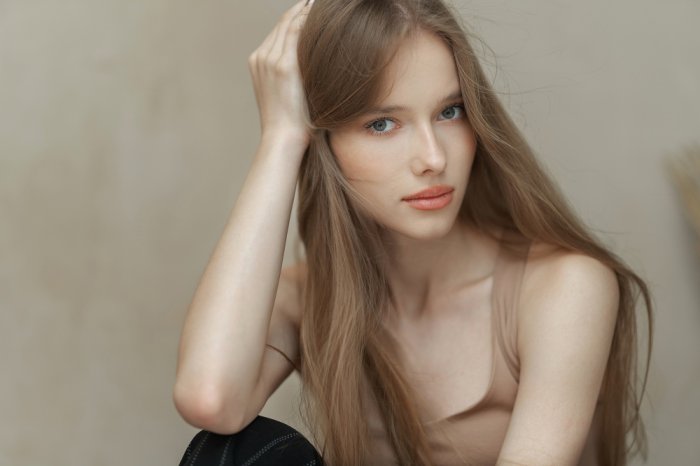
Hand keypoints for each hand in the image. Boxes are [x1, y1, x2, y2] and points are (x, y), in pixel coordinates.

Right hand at [248, 0, 313, 151]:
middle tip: (318, 0)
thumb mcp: (286, 94)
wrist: (283, 138)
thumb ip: (292, 77)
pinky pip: (295, 33)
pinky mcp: (283, 67)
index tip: (310, 8)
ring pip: (288, 24)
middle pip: (282, 23)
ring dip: (306, 10)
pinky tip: (321, 14)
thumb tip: (312, 71)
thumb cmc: (290, 124)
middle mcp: (260, 58)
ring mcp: (269, 61)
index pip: (278, 31)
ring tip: (322, 3)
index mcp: (258, 63)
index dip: (294, 16)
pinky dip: (307, 20)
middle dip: (300, 9)